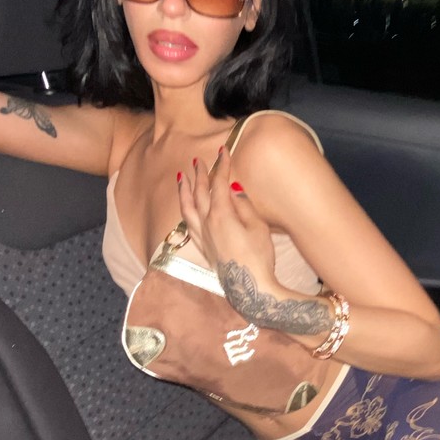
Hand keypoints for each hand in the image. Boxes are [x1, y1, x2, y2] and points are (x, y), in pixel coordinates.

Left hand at [177, 146, 276, 292]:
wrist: (251, 289)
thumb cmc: (259, 257)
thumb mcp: (258, 227)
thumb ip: (244, 205)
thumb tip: (234, 189)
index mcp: (222, 214)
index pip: (220, 183)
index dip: (222, 165)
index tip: (223, 150)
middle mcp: (207, 223)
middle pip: (200, 193)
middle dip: (199, 174)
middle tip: (199, 160)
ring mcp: (203, 237)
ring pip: (188, 208)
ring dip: (184, 191)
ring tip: (180, 177)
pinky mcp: (204, 248)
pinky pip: (188, 224)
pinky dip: (185, 211)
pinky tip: (186, 208)